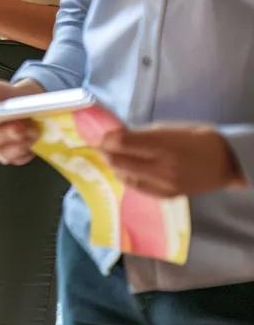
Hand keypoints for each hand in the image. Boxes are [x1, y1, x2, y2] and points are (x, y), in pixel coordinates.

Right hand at [0, 78, 43, 164]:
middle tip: (18, 125)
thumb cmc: (1, 94)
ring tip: (31, 128)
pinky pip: (18, 158)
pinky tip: (32, 136)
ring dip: (18, 142)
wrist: (25, 101)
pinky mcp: (13, 158)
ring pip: (3, 153)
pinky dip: (27, 149)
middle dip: (2, 134)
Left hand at [99, 123, 246, 197]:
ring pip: (126, 176)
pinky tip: (126, 170)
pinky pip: (138, 188)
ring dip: (115, 166)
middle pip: (120, 161)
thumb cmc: (195, 138)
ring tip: (112, 157)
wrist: (225, 162)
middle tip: (101, 147)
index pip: (122, 144)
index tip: (99, 136)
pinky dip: (128, 178)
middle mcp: (162, 167)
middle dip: (106, 153)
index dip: (106, 140)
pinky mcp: (168, 196)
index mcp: (162, 145)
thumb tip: (116, 137)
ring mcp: (164, 184)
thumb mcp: (167, 128)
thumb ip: (141, 134)